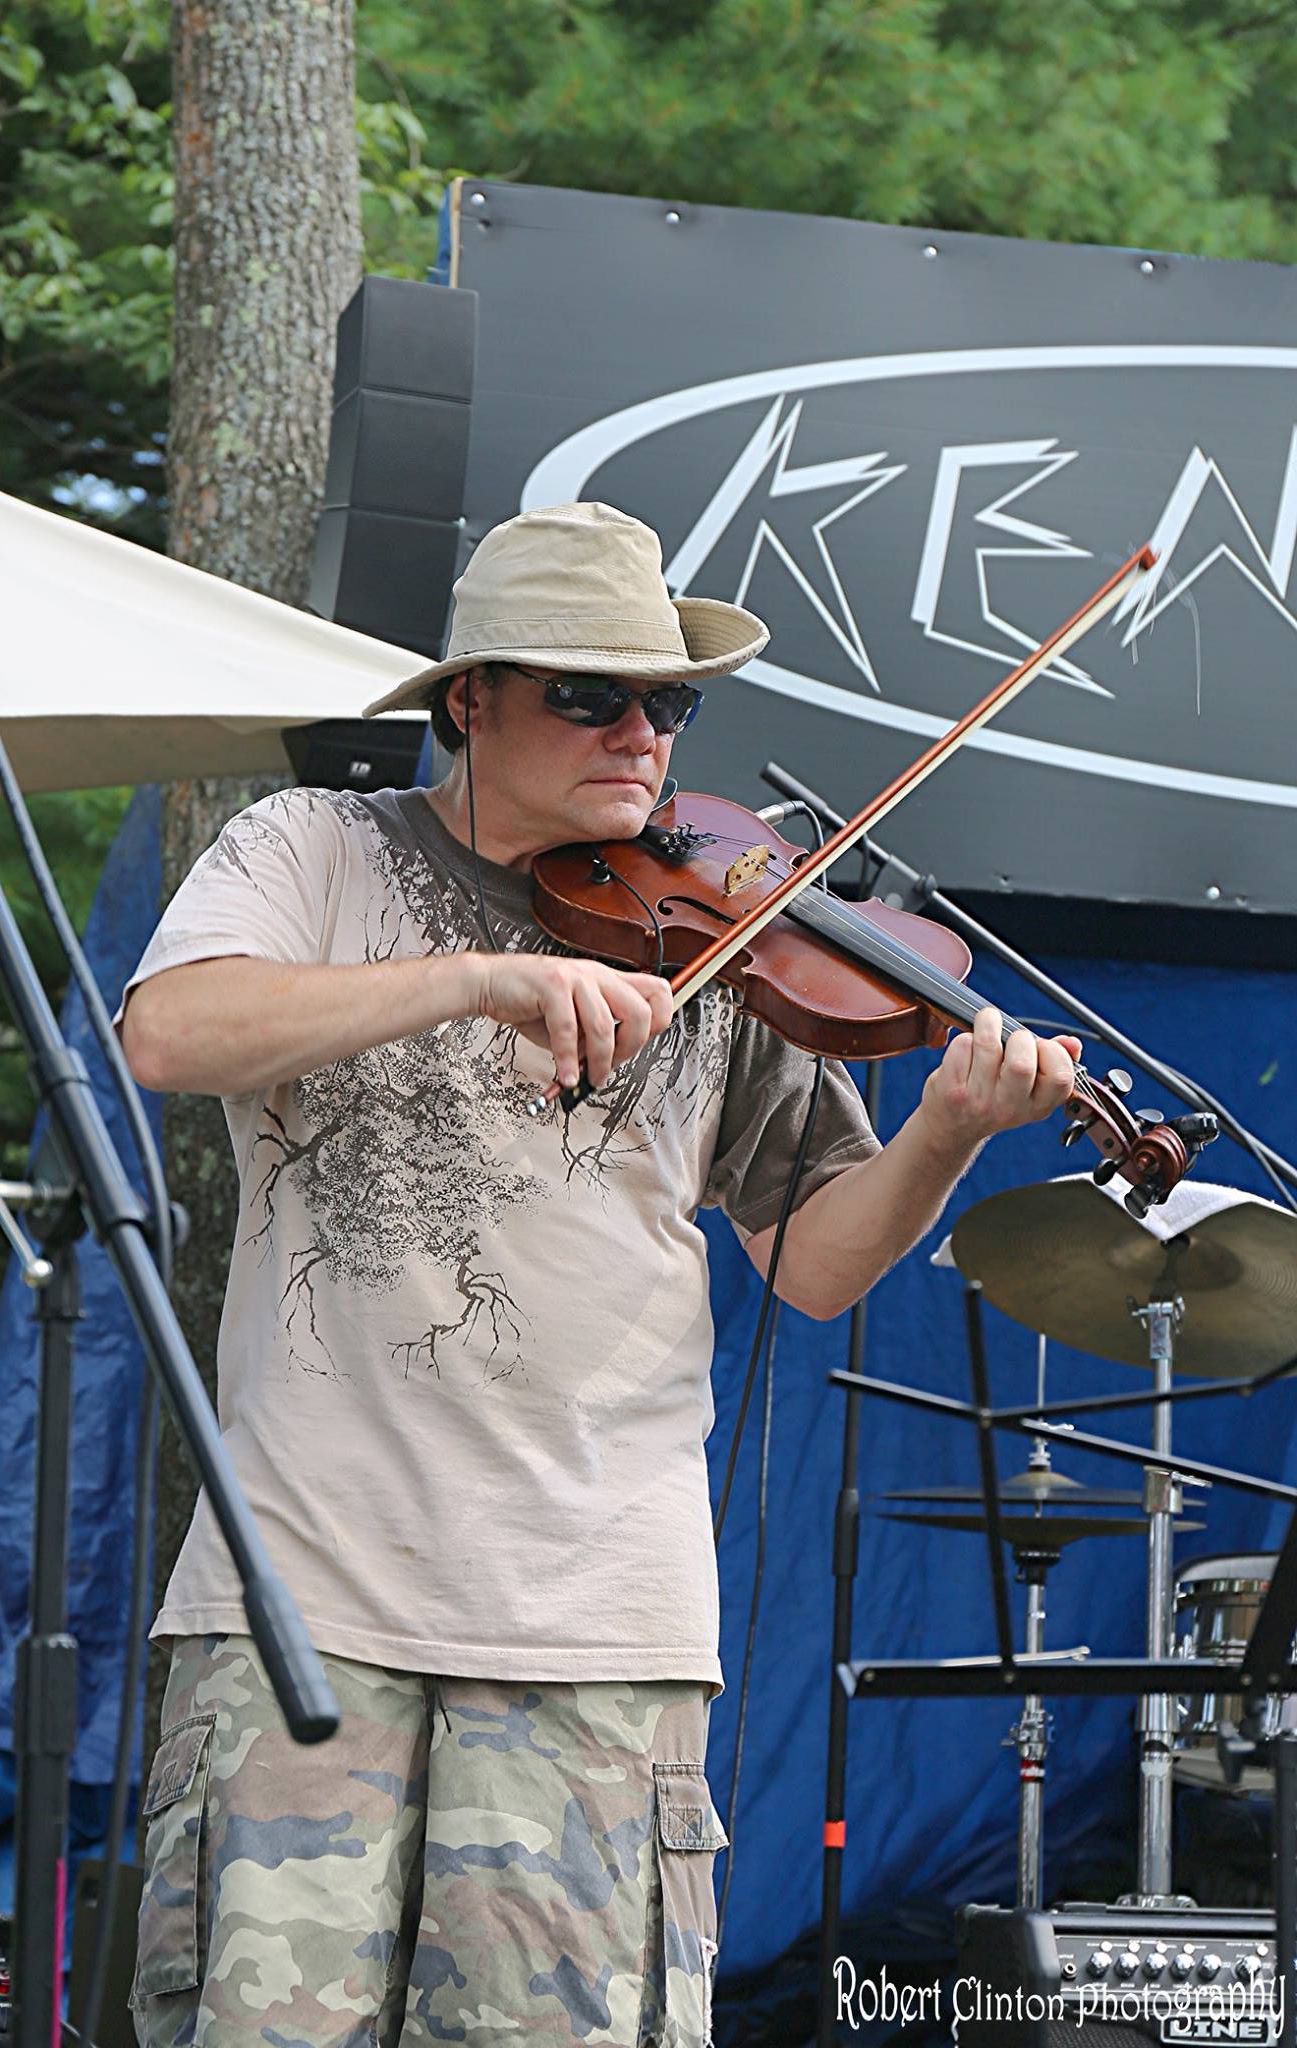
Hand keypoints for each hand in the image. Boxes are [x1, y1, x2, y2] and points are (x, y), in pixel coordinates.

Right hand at [470, 952, 673, 1088]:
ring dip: (599, 1062)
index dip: (657, 1024)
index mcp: (608, 980)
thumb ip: (595, 1037)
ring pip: (604, 1026)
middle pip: (640, 1013)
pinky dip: (568, 1060)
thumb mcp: (573, 1021)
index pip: (658, 992)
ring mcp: (575, 977)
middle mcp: (596, 975)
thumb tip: (610, 1065)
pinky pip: (567, 1030)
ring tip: (587, 1078)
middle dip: (630, 1049)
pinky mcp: (551, 985)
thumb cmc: (531, 1003)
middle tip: (610, 1066)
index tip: (636, 1046)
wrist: (490, 984)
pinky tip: (565, 1074)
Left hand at [921, 1005, 1080, 1148]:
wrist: (952, 1129)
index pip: (1060, 1077)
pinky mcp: (952, 1090)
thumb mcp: (1029, 1089)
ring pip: (988, 1044)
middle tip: (1011, 1039)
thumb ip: (1055, 1063)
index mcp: (1038, 1106)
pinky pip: (962, 1046)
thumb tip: (1072, 1043)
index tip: (1040, 1047)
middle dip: (1019, 1037)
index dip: (1054, 1052)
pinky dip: (965, 1038)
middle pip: (1022, 1063)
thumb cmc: (994, 1099)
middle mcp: (1009, 1107)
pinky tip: (967, 1050)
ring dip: (989, 1024)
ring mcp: (978, 1100)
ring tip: (988, 1026)